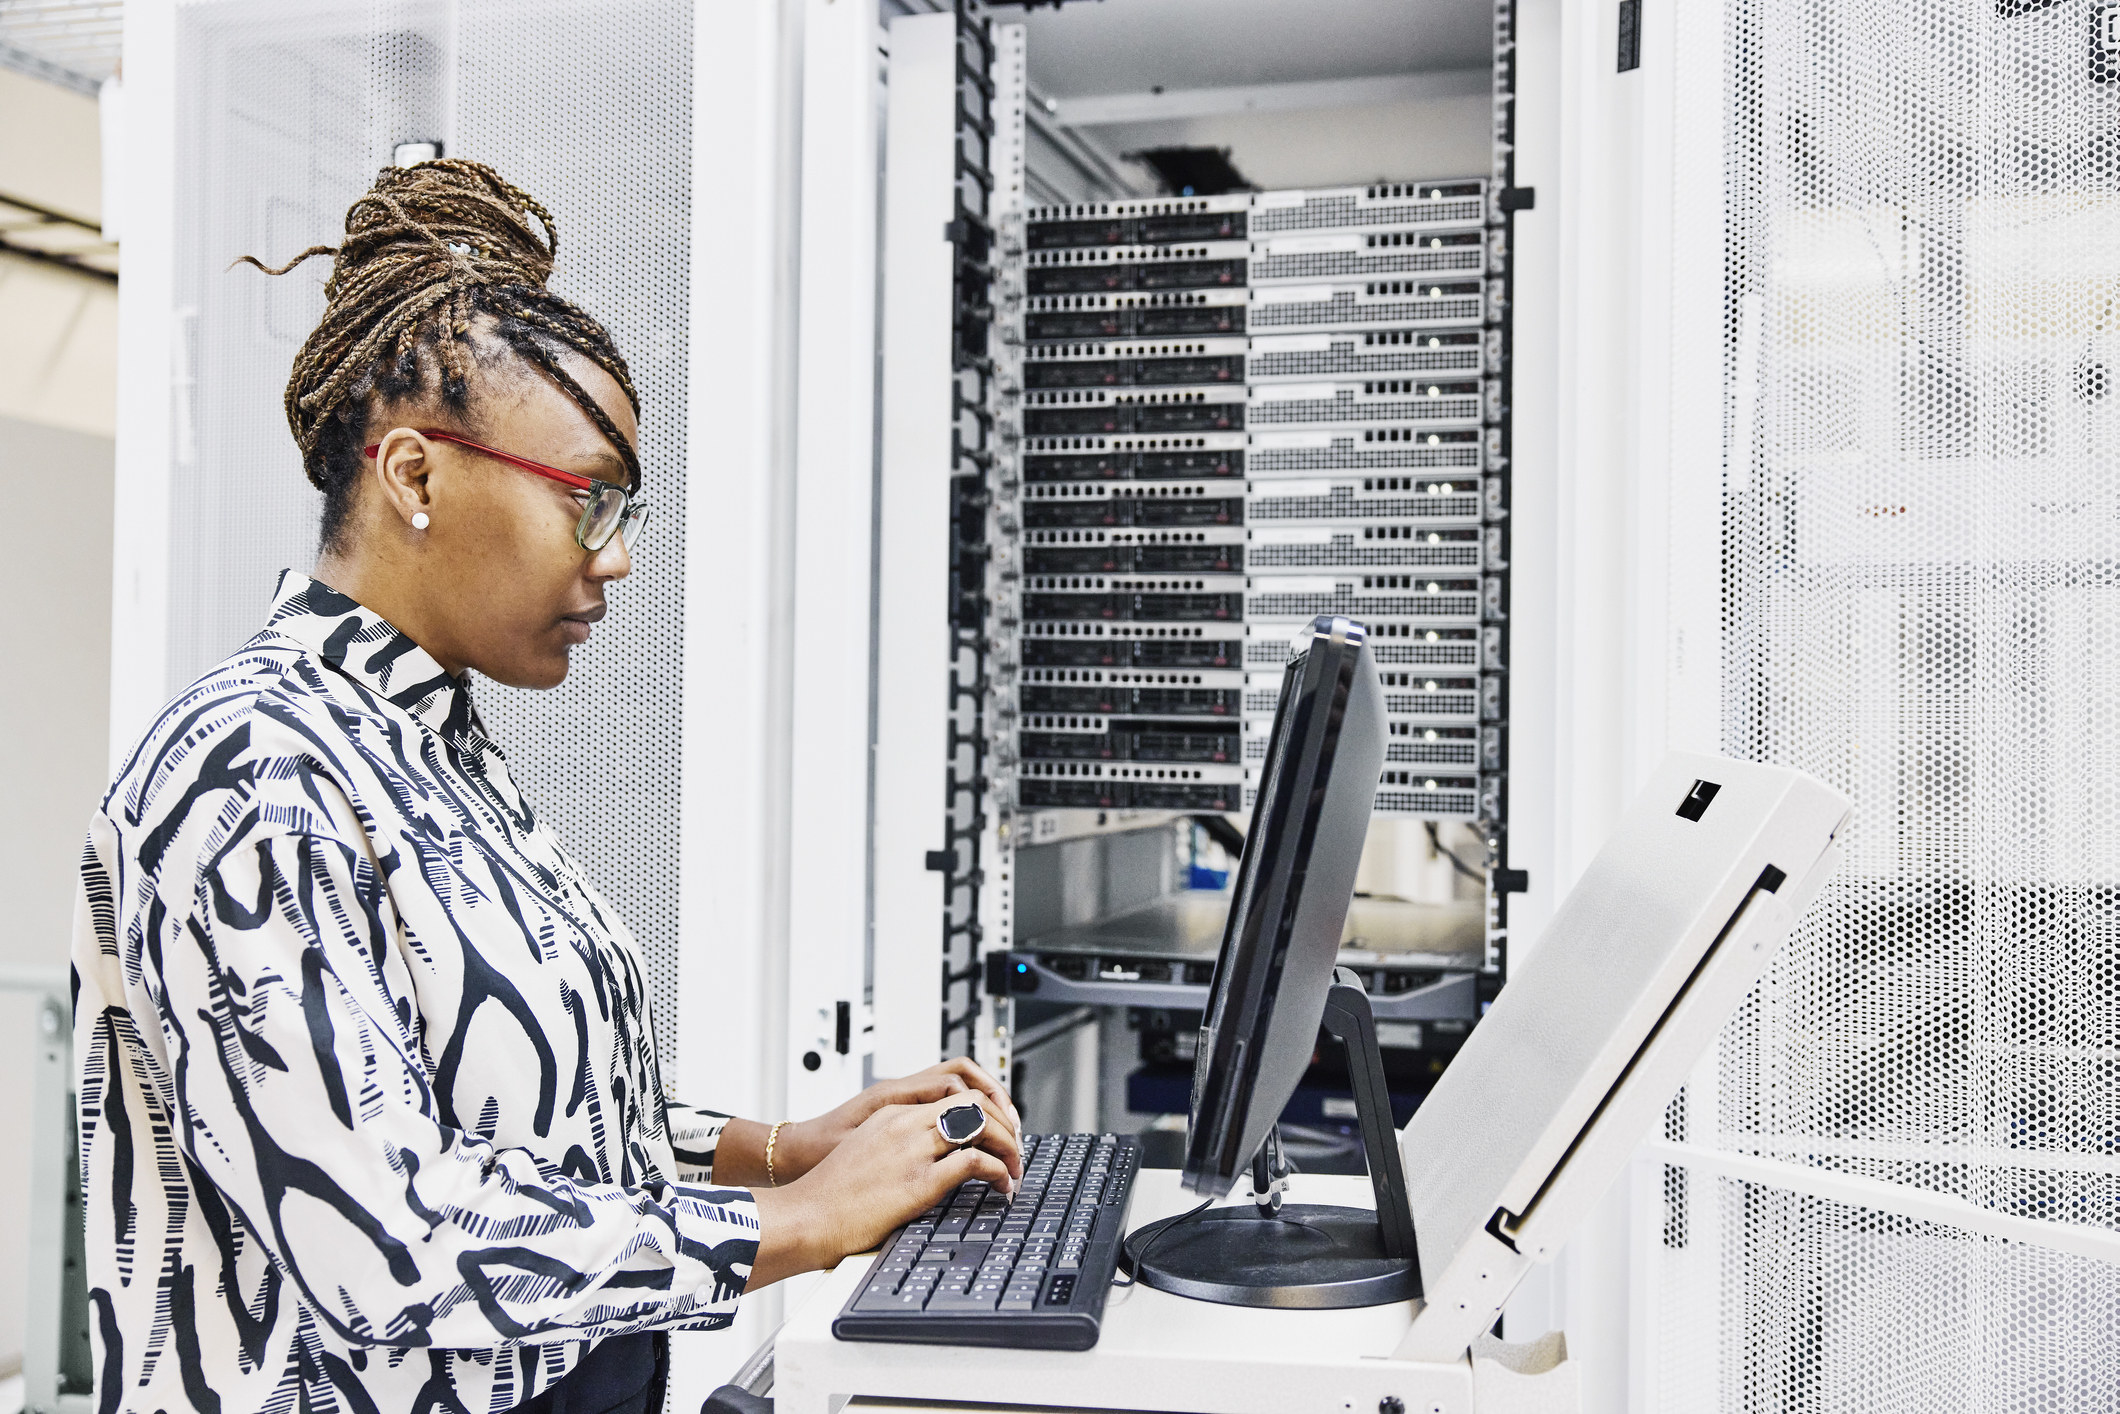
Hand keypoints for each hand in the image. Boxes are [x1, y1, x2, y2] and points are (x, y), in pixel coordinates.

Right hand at [747, 1090, 1021, 1288]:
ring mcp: (913, 1149)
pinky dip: (999, 1171)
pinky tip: (1002, 1186)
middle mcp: (905, 1124)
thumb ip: (893, 1149)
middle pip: (973, 1102)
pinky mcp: (919, 1181)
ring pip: (980, 1124)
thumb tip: (919, 1164)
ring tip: (1015, 1167)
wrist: (803, 1217)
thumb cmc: (826, 1197)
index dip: (983, 1112)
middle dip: (1004, 1123)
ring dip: (1008, 1145)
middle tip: (1015, 1149)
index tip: (996, 1133)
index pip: (951, 1095)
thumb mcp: (863, 1155)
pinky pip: (976, 1162)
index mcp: (891, 1114)